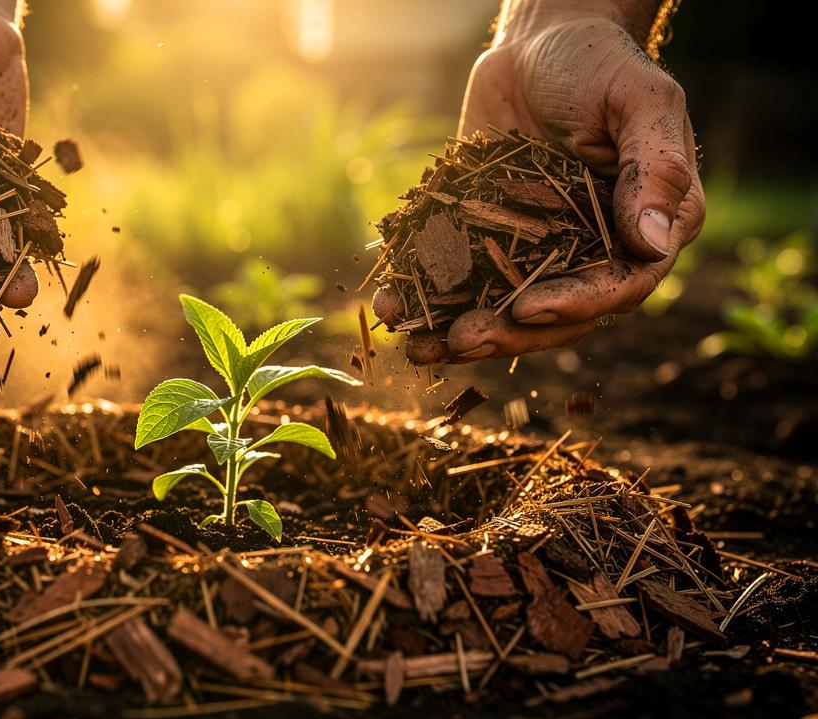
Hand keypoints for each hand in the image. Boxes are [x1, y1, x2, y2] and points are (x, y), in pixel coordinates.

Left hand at [380, 4, 704, 363]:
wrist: (538, 44)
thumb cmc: (599, 64)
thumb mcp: (639, 103)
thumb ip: (656, 168)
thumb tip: (653, 244)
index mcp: (643, 230)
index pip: (617, 287)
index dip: (575, 306)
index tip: (528, 310)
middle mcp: (592, 251)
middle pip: (556, 315)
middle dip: (506, 333)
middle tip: (461, 340)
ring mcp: (536, 249)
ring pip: (502, 307)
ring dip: (459, 332)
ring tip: (418, 346)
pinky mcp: (487, 236)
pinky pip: (459, 275)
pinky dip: (424, 295)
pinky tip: (391, 306)